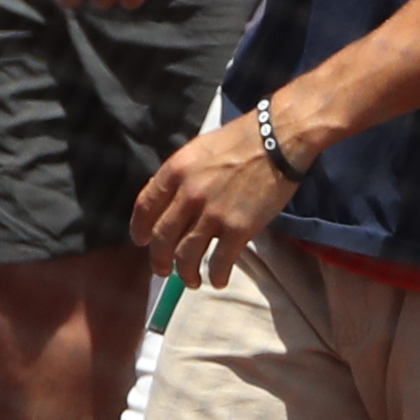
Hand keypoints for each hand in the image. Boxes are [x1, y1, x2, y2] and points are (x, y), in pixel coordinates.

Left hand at [133, 105, 304, 288]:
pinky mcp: (239, 228)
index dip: (140, 229)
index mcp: (175, 171)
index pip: (145, 208)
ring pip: (186, 255)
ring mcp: (213, 213)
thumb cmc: (241, 139)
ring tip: (191, 280)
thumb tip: (169, 201)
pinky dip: (216, 276)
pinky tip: (217, 280)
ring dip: (186, 273)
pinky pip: (219, 262)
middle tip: (163, 270)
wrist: (279, 139)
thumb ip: (181, 176)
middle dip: (159, 260)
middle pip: (162, 238)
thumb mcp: (198, 150)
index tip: (142, 242)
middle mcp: (188, 194)